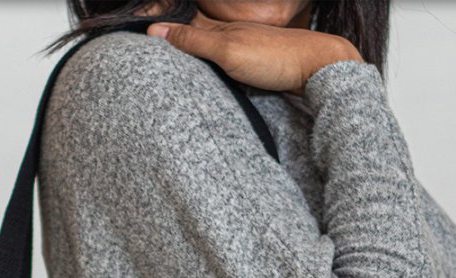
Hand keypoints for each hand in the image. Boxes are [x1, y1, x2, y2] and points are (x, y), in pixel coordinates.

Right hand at [145, 10, 362, 96]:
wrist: (317, 69)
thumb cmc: (275, 59)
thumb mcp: (228, 50)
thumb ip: (193, 41)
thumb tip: (155, 31)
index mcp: (220, 29)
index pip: (182, 26)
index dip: (161, 27)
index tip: (138, 31)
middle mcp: (229, 36)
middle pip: (193, 36)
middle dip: (172, 38)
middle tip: (146, 43)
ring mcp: (242, 51)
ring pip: (208, 49)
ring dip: (190, 52)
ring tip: (167, 56)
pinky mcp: (253, 66)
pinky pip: (222, 64)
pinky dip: (208, 65)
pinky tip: (206, 73)